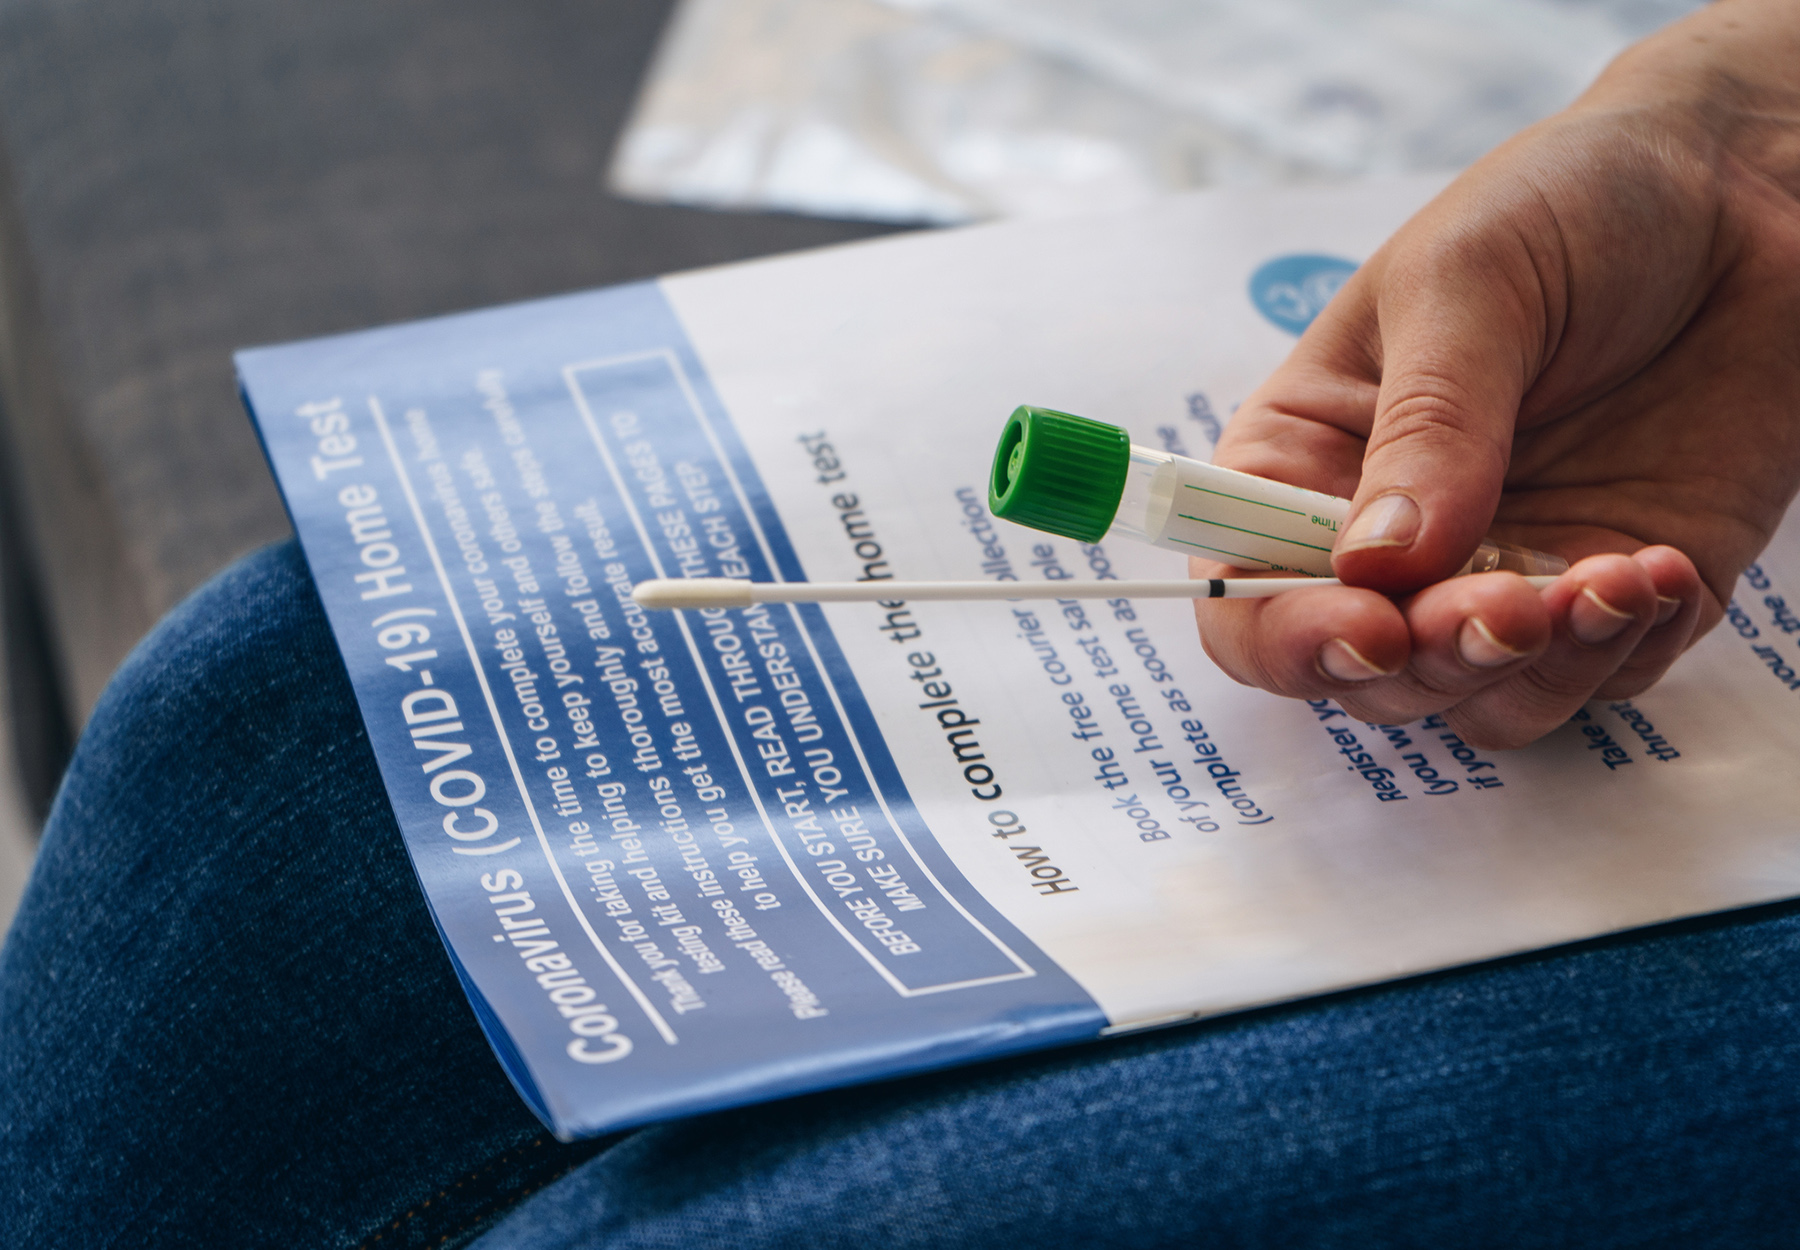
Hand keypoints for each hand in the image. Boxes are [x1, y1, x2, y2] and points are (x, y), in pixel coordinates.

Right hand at [1194, 0, 1799, 748]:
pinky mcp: (1616, 593)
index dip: (1286, 633)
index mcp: (1310, 457)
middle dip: (1431, 657)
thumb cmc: (1569, 202)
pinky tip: (1662, 567)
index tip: (1368, 626)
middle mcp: (1394, 538)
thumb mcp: (1468, 281)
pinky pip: (1602, 685)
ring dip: (1533, 673)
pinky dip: (1626, 652)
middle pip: (1364, 673)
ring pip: (1479, 703)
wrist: (1748, 182)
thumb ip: (1427, 425)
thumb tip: (1376, 563)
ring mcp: (1507, 570)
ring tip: (1610, 580)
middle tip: (1509, 608)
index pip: (1248, 591)